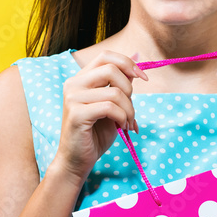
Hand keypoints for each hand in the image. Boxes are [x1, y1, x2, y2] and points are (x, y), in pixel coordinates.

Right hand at [53, 51, 148, 184]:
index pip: (106, 56)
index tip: (143, 77)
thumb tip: (138, 59)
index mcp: (81, 79)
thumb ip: (121, 84)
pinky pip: (110, 108)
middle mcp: (73, 84)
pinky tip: (122, 127)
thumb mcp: (112, 104)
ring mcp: (72, 98)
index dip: (128, 62)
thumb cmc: (95, 133)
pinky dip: (122, 117)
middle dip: (129, 88)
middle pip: (111, 69)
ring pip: (114, 92)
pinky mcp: (76, 114)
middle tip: (130, 108)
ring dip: (129, 109)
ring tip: (128, 122)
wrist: (77, 160)